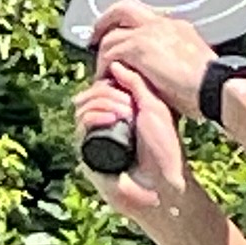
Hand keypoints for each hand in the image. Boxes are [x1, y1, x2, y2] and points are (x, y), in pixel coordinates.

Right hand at [74, 61, 191, 218]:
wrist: (165, 180)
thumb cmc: (164, 148)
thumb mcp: (155, 107)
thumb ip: (137, 83)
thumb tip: (115, 64)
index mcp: (119, 111)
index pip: (101, 87)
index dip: (111, 82)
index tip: (129, 90)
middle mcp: (105, 123)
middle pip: (89, 95)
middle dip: (108, 93)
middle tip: (129, 104)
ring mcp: (95, 137)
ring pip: (82, 108)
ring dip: (103, 104)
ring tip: (125, 113)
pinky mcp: (88, 153)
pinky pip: (80, 128)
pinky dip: (94, 117)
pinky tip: (112, 119)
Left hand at [86, 3, 214, 115]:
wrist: (214, 87)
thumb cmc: (208, 85)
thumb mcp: (191, 65)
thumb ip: (173, 60)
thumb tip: (161, 70)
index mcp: (176, 27)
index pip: (144, 18)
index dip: (126, 27)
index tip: (119, 38)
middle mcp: (162, 24)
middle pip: (123, 9)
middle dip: (105, 21)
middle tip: (95, 38)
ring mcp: (150, 33)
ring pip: (112, 34)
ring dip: (103, 52)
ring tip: (101, 70)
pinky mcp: (140, 47)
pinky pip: (111, 51)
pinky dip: (104, 65)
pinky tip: (106, 78)